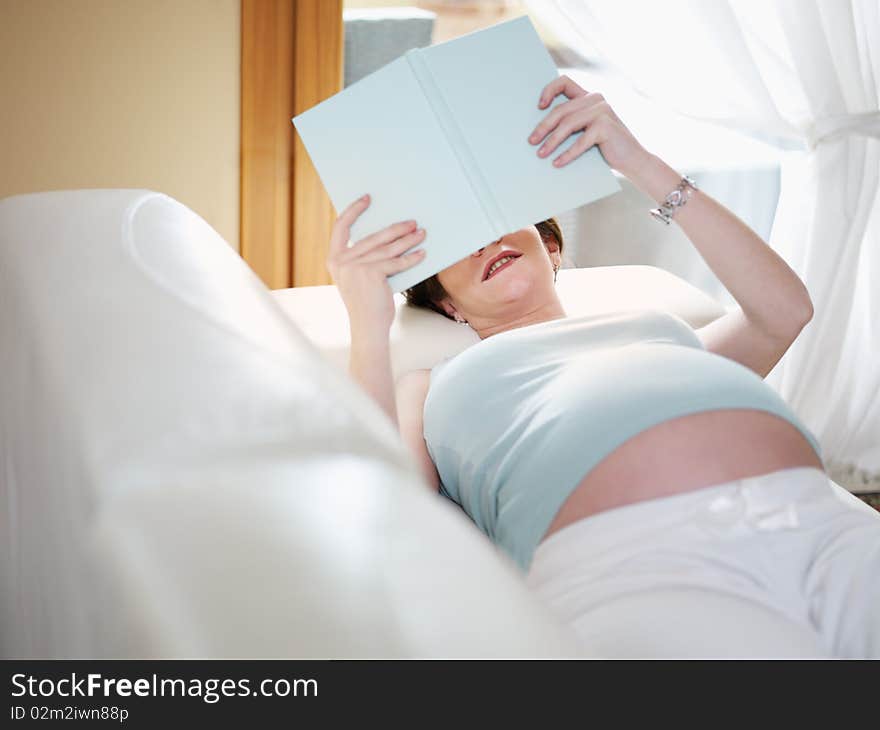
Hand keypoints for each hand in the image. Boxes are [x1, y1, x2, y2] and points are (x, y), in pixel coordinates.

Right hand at [326, 194, 426, 333]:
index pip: (340, 227)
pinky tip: (422, 254)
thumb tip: (387, 236)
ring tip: (422, 234)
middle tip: (412, 222)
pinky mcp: (372, 273)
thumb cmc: (367, 304)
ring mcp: (356, 266)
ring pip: (387, 249)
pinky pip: (396, 262)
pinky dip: (411, 258)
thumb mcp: (357, 278)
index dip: (353, 210)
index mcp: (334, 259)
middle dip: (396, 228)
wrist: (368, 328)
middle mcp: (342, 261)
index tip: (367, 198)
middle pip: (373, 237)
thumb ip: (363, 258)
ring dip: (408, 240)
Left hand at [527, 75, 648, 175]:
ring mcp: (602, 111)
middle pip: (561, 109)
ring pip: (568, 124)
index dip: (549, 90)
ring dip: (552, 141)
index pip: (565, 82)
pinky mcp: (606, 126)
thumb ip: (570, 125)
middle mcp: (595, 99)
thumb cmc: (605, 147)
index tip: (539, 106)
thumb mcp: (586, 131)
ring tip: (541, 154)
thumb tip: (538, 132)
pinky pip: (580, 141)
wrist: (633, 160)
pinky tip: (557, 163)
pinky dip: (567, 154)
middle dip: (543, 127)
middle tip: (531, 141)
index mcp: (589, 97)